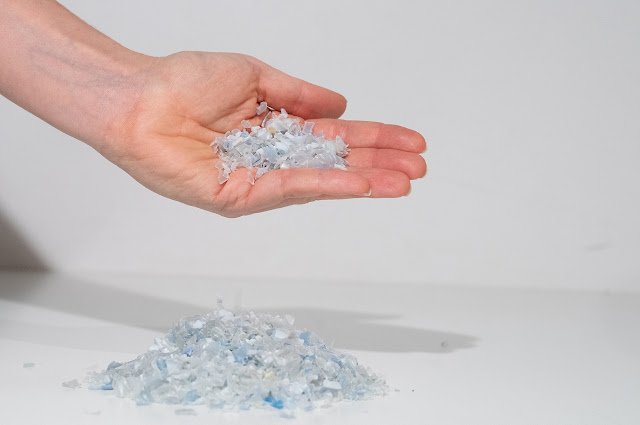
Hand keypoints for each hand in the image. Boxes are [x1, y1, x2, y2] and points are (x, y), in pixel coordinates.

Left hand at [105, 52, 426, 216]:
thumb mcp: (255, 77)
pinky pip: (288, 189)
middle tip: (419, 168)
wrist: (137, 98)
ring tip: (403, 181)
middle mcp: (271, 158)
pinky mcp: (238, 197)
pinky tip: (359, 183)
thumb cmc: (183, 82)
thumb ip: (299, 95)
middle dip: (379, 164)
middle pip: (335, 163)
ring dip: (364, 180)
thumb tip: (341, 104)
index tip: (409, 141)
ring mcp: (256, 181)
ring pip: (319, 182)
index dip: (373, 138)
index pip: (335, 137)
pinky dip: (325, 184)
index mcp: (276, 130)